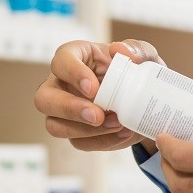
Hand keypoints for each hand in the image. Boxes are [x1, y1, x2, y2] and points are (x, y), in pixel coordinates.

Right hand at [34, 38, 163, 152]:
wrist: (148, 99)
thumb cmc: (139, 70)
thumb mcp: (145, 56)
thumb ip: (137, 49)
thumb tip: (119, 49)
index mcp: (76, 57)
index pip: (61, 61)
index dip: (73, 74)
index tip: (93, 88)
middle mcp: (62, 84)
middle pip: (44, 99)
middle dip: (69, 109)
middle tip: (98, 115)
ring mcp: (64, 110)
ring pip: (55, 126)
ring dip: (85, 130)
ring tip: (117, 124)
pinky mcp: (75, 132)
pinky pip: (78, 142)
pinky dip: (102, 141)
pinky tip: (122, 133)